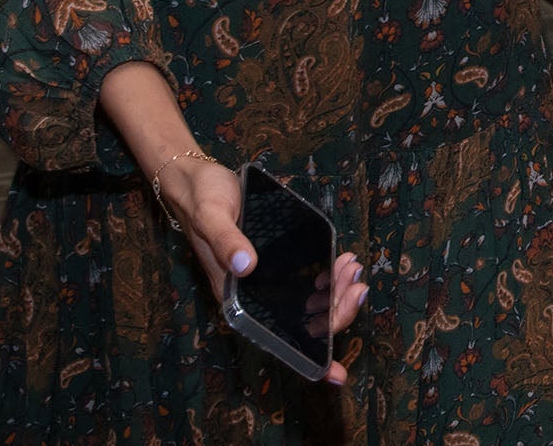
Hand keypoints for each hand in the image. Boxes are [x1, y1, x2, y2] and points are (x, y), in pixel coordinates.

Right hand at [154, 155, 368, 384]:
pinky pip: (309, 279)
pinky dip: (329, 276)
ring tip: (351, 266)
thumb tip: (246, 265)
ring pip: (312, 301)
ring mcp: (269, 281)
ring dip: (338, 291)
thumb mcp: (211, 217)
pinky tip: (341, 261)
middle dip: (337, 309)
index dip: (308, 355)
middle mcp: (256, 296)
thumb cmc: (202, 201)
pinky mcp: (278, 263)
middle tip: (356, 282)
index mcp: (237, 300)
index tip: (336, 372)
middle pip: (305, 321)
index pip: (279, 336)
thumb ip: (226, 242)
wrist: (196, 181)